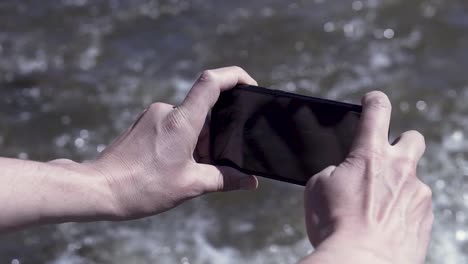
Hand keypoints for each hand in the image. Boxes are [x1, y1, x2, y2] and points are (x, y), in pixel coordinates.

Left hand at [87, 66, 258, 219]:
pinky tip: (172, 167)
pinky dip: (181, 143)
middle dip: (215, 136)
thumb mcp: (190, 185)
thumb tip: (250, 182)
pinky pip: (171, 126)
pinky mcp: (143, 124)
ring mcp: (152, 116)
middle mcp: (166, 111)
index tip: (250, 87)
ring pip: (188, 122)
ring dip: (197, 143)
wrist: (97, 189)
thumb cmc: (142, 187)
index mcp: (182, 121)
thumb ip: (224, 180)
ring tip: (186, 171)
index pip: (212, 82)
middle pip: (204, 111)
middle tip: (211, 162)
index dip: (235, 76)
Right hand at [302, 92, 432, 263]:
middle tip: (385, 158)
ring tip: (376, 208)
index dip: (374, 101)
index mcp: (370, 155)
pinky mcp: (426, 218)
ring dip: (397, 186)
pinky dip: (402, 210)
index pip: (377, 111)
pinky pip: (416, 205)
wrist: (361, 263)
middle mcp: (400, 169)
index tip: (372, 101)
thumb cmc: (334, 224)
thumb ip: (333, 171)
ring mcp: (417, 193)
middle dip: (401, 142)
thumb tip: (344, 173)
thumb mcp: (317, 188)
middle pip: (413, 138)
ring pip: (413, 178)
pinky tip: (385, 224)